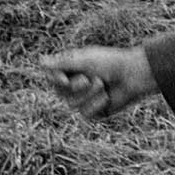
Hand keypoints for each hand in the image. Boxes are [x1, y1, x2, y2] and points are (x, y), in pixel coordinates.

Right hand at [39, 46, 157, 118]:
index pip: (51, 77)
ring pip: (72, 104)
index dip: (55, 80)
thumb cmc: (110, 63)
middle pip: (60, 93)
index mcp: (71, 69)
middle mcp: (75, 85)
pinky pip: (86, 113)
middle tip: (90, 78)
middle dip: (76, 87)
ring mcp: (84, 99)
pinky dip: (97, 104)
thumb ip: (62, 63)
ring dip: (89, 94)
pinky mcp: (94, 112)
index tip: (64, 79)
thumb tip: (40, 62)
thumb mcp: (85, 60)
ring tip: (102, 84)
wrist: (134, 76)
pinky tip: (107, 97)